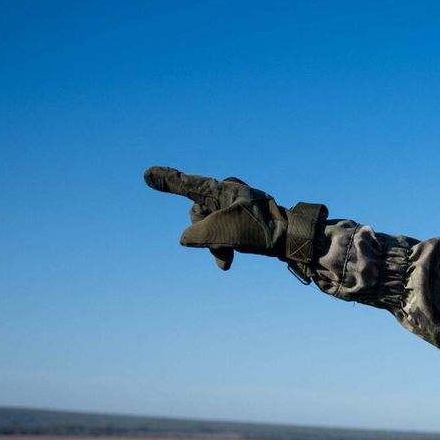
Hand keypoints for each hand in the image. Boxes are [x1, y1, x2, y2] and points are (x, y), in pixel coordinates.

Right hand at [143, 166, 327, 271]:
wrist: (291, 239)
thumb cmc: (259, 230)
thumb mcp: (221, 231)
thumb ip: (196, 234)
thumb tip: (185, 239)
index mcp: (221, 189)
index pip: (187, 184)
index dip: (167, 181)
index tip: (147, 174)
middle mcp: (227, 194)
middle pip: (198, 215)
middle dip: (205, 234)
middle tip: (223, 242)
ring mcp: (236, 207)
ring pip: (211, 229)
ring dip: (216, 245)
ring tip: (228, 258)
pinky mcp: (244, 221)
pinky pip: (223, 235)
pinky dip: (224, 247)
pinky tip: (227, 264)